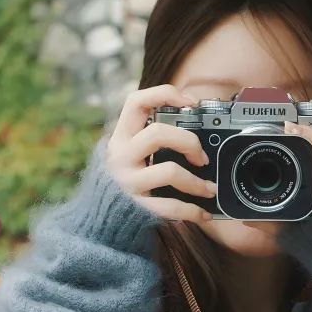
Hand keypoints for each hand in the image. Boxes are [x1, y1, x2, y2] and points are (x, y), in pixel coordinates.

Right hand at [105, 85, 216, 224]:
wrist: (101, 217)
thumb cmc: (127, 178)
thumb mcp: (130, 152)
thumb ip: (152, 139)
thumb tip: (197, 133)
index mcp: (121, 137)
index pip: (136, 102)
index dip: (165, 94)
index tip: (192, 102)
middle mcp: (120, 156)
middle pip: (158, 134)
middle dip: (189, 142)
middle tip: (202, 158)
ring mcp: (127, 182)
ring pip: (169, 171)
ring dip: (196, 181)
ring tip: (209, 189)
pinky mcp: (136, 207)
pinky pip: (169, 207)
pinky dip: (192, 211)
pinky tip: (203, 214)